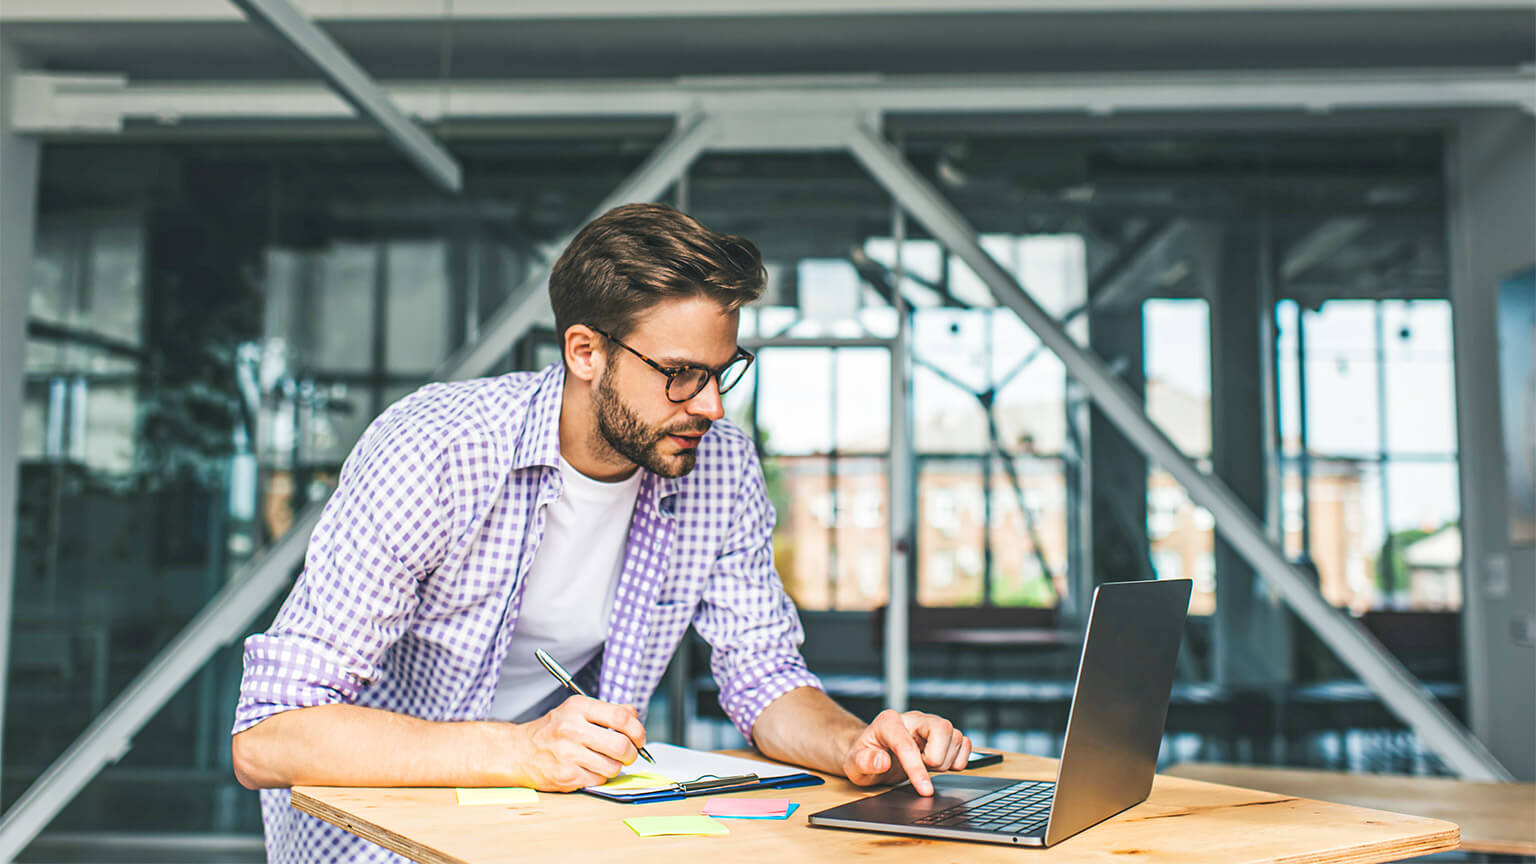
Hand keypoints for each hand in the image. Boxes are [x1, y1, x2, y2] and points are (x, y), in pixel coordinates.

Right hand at [506, 695, 647, 791]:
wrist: (518, 751)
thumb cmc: (551, 730)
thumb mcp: (576, 710)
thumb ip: (607, 711)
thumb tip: (634, 715)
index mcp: (578, 708)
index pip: (621, 716)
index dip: (637, 730)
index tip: (639, 738)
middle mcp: (572, 729)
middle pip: (621, 745)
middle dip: (632, 754)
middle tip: (629, 755)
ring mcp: (568, 754)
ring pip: (612, 767)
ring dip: (615, 767)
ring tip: (604, 761)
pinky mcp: (565, 776)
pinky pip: (598, 780)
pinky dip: (599, 777)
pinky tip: (589, 769)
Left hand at [841, 709, 970, 796]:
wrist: (872, 754)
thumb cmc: (864, 757)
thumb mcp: (854, 764)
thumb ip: (864, 762)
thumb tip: (881, 760)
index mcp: (889, 722)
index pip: (907, 743)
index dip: (917, 769)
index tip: (924, 790)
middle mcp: (913, 718)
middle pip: (942, 729)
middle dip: (936, 758)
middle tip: (921, 768)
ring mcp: (931, 724)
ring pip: (956, 736)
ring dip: (946, 760)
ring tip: (926, 766)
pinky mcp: (944, 735)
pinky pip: (965, 744)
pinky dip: (958, 759)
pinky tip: (940, 764)